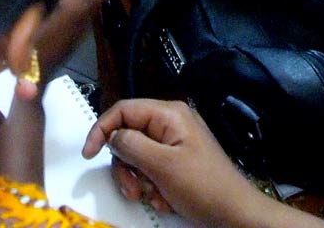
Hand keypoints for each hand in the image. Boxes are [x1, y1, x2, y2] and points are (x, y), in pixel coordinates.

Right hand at [83, 99, 277, 226]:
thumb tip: (113, 136)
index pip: (123, 110)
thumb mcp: (162, 165)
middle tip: (132, 190)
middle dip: (125, 166)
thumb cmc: (203, 186)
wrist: (234, 213)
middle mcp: (170, 124)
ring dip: (138, 181)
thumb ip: (132, 145)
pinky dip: (152, 187)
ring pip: (137, 157)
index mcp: (169, 115)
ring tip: (152, 198)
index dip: (102, 129)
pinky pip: (151, 170)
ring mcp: (174, 144)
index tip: (88, 154)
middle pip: (128, 137)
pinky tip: (164, 200)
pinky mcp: (177, 163)